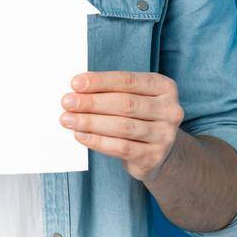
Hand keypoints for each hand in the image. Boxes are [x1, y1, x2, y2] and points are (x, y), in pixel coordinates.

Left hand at [60, 70, 184, 181]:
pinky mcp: (154, 156)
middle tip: (67, 103)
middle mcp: (170, 110)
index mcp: (164, 87)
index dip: (100, 81)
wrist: (160, 153)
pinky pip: (121, 148)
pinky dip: (98, 141)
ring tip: (68, 119)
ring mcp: (165, 135)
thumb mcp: (134, 98)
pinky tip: (81, 135)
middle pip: (125, 104)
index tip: (75, 83)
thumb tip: (77, 90)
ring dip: (91, 122)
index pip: (128, 80)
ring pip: (122, 127)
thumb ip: (112, 92)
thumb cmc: (139, 118)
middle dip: (92, 103)